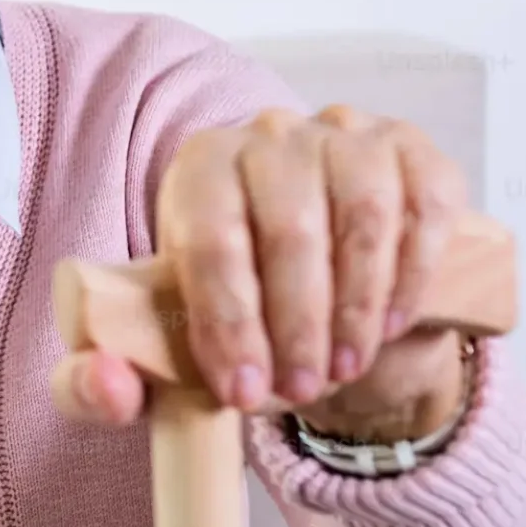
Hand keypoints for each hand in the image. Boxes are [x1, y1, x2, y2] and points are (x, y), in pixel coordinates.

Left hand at [51, 104, 474, 440]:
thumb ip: (101, 382)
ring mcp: (345, 135)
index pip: (211, 242)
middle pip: (291, 232)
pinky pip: (425, 208)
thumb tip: (105, 386)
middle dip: (297, 327)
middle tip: (301, 390)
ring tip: (342, 368)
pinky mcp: (410, 149)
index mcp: (200, 167)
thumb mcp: (157, 346)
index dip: (229, 324)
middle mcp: (269, 135)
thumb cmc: (229, 306)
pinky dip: (411, 275)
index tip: (242, 392)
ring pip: (363, 219)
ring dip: (356, 309)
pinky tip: (389, 325)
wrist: (315, 271)